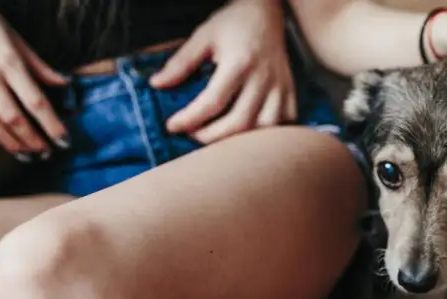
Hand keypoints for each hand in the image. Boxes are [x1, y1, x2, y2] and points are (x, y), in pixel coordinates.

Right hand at [0, 0, 69, 160]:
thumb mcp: (17, 40)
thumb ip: (40, 66)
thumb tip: (66, 84)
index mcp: (8, 61)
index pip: (36, 102)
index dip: (52, 126)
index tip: (64, 142)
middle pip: (13, 118)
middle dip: (32, 140)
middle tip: (46, 153)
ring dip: (10, 142)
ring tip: (26, 155)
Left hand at [150, 0, 295, 143]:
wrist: (266, 12)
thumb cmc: (234, 23)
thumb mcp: (203, 36)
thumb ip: (181, 62)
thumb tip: (157, 84)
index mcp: (240, 62)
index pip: (212, 101)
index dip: (190, 118)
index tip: (173, 126)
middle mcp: (263, 78)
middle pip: (239, 122)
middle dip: (212, 136)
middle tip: (194, 134)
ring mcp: (280, 86)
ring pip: (265, 127)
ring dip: (242, 139)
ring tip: (221, 135)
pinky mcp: (290, 90)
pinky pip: (285, 120)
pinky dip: (269, 132)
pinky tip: (251, 130)